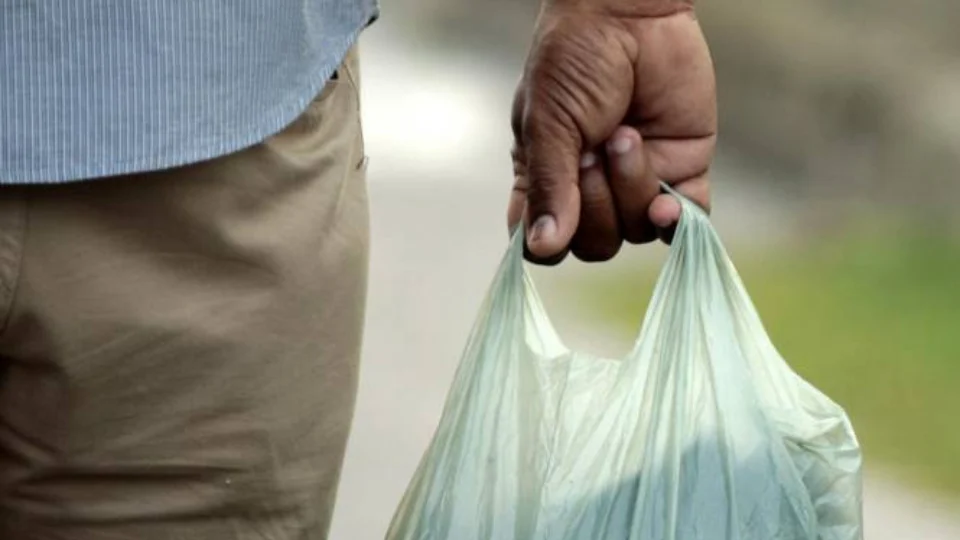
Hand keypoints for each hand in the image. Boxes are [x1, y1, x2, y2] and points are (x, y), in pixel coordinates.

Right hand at [508, 0, 716, 262]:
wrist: (629, 13)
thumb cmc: (573, 59)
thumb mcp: (547, 123)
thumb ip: (549, 187)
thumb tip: (542, 248)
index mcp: (546, 179)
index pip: (544, 243)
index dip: (549, 242)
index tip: (553, 219)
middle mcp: (590, 189)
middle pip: (595, 245)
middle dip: (596, 204)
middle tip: (593, 149)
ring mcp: (637, 181)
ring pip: (637, 231)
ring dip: (631, 188)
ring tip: (626, 135)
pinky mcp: (681, 168)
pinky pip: (684, 220)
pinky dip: (676, 219)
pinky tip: (667, 205)